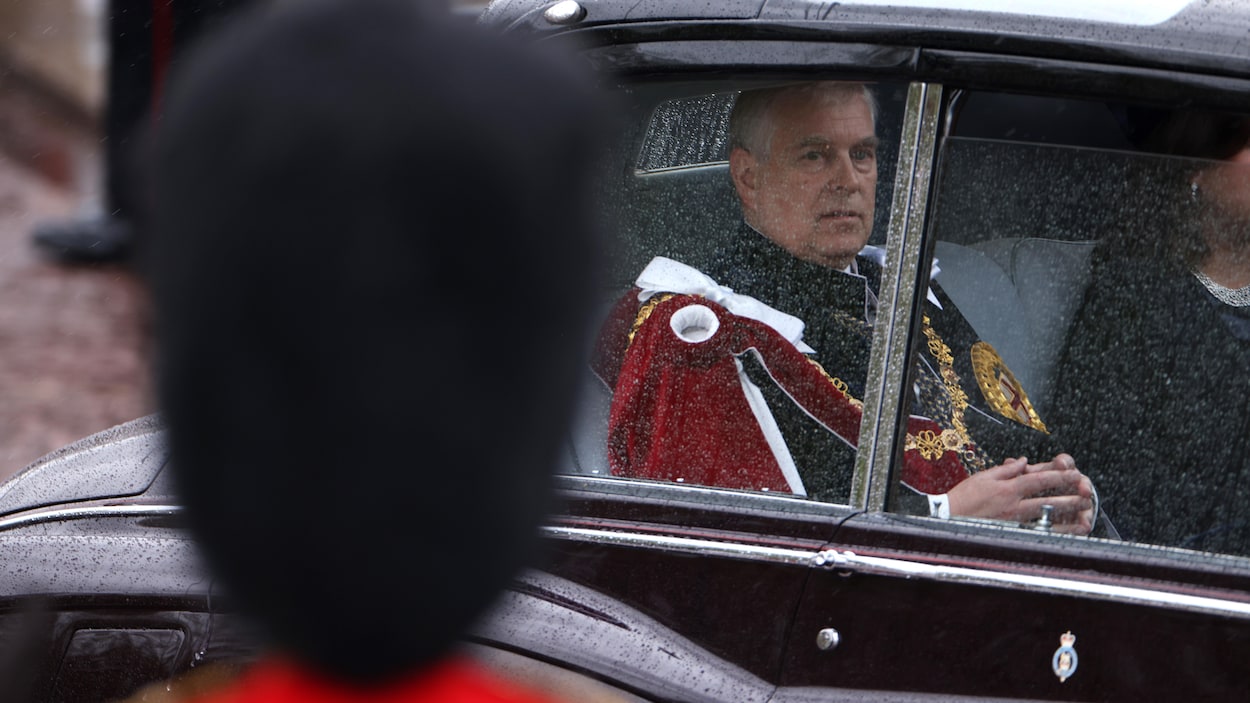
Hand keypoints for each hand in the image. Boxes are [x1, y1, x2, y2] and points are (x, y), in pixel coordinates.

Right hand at [946, 454, 1093, 534]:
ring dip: (1068, 517)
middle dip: (1071, 496)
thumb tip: (1023, 461)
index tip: (1075, 473)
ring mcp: (1014, 521)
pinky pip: (1038, 532)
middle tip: (1088, 493)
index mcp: (1007, 487)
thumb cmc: (963, 497)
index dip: (1059, 476)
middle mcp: (1013, 504)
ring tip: (1085, 515)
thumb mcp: (983, 476)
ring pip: (1047, 518)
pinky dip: (1055, 533)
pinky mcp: (1011, 532)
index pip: (1039, 479)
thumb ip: (1006, 469)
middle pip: (1048, 499)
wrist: (947, 517)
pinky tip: (1067, 533)